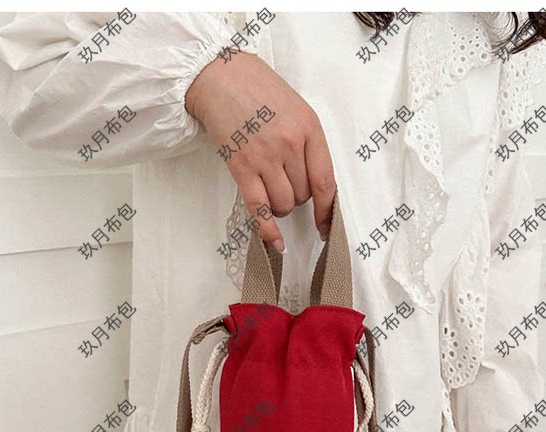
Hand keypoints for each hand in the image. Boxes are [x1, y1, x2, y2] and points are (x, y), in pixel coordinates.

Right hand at [185, 49, 336, 252]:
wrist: (217, 75)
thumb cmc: (257, 89)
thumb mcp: (295, 107)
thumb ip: (307, 142)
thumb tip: (314, 182)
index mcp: (309, 128)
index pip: (326, 182)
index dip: (327, 210)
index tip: (327, 226)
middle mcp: (290, 144)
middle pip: (303, 195)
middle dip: (296, 196)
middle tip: (283, 180)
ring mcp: (265, 157)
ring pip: (284, 204)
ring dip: (280, 207)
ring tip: (270, 188)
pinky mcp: (241, 167)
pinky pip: (259, 208)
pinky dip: (268, 229)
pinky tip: (274, 242)